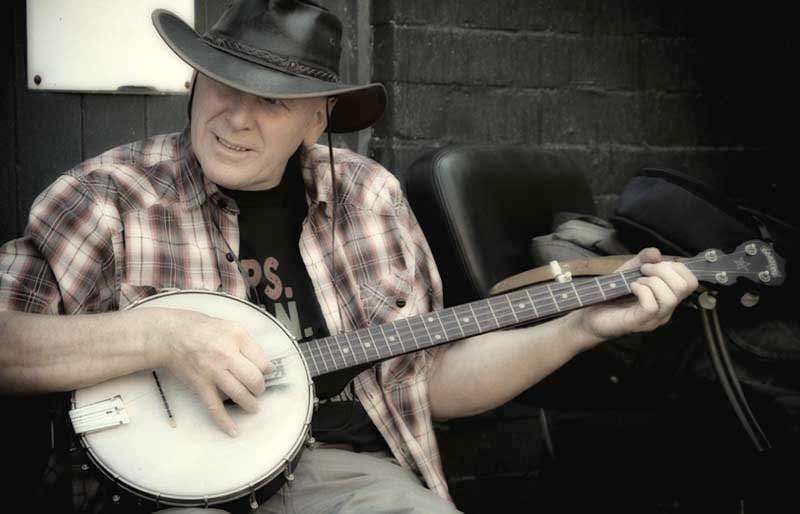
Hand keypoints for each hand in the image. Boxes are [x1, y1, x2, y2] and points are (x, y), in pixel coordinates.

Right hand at [149, 309, 271, 436]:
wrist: (171, 335)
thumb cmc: (201, 329)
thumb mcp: (231, 327)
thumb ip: (249, 345)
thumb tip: (266, 366)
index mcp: (237, 338)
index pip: (262, 361)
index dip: (267, 370)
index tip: (265, 373)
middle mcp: (226, 355)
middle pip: (254, 379)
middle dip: (260, 388)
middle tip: (258, 389)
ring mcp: (213, 372)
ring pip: (239, 394)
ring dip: (250, 404)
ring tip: (253, 406)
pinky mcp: (200, 385)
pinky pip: (215, 407)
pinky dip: (225, 421)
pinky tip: (234, 431)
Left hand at [571, 247, 698, 342]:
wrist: (590, 315)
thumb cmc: (612, 295)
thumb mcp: (628, 271)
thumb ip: (643, 260)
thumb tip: (656, 252)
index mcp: (667, 297)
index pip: (690, 282)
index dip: (675, 267)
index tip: (653, 264)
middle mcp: (665, 310)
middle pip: (685, 287)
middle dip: (664, 271)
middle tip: (644, 270)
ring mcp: (653, 318)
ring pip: (670, 298)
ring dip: (652, 281)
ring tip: (636, 280)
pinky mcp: (638, 323)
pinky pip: (651, 306)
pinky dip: (642, 290)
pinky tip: (631, 287)